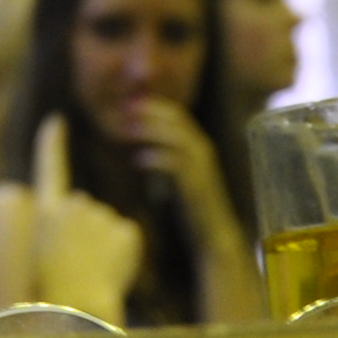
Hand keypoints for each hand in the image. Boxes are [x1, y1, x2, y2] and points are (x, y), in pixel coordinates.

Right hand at [22, 120, 144, 323]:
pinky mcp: (125, 228)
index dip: (53, 145)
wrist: (74, 308)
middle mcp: (72, 205)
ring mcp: (100, 214)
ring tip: (91, 275)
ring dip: (105, 250)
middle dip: (87, 235)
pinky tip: (112, 273)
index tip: (56, 121)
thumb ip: (60, 238)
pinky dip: (125, 258)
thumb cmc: (52, 297)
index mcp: (46, 213)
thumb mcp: (42, 261)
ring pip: (109, 229)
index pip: (49, 169)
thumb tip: (81, 240)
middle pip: (87, 213)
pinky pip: (128, 240)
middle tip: (76, 267)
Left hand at [125, 97, 235, 219]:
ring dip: (150, 131)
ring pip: (176, 138)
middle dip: (150, 112)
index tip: (129, 103)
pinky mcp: (195, 185)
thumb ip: (167, 156)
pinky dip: (156, 158)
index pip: (177, 114)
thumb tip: (144, 142)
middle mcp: (203, 151)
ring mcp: (201, 167)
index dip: (153, 106)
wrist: (212, 234)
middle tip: (125, 110)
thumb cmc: (191, 204)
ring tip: (127, 131)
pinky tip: (138, 160)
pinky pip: (176, 164)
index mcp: (198, 146)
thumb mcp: (179, 174)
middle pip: (177, 120)